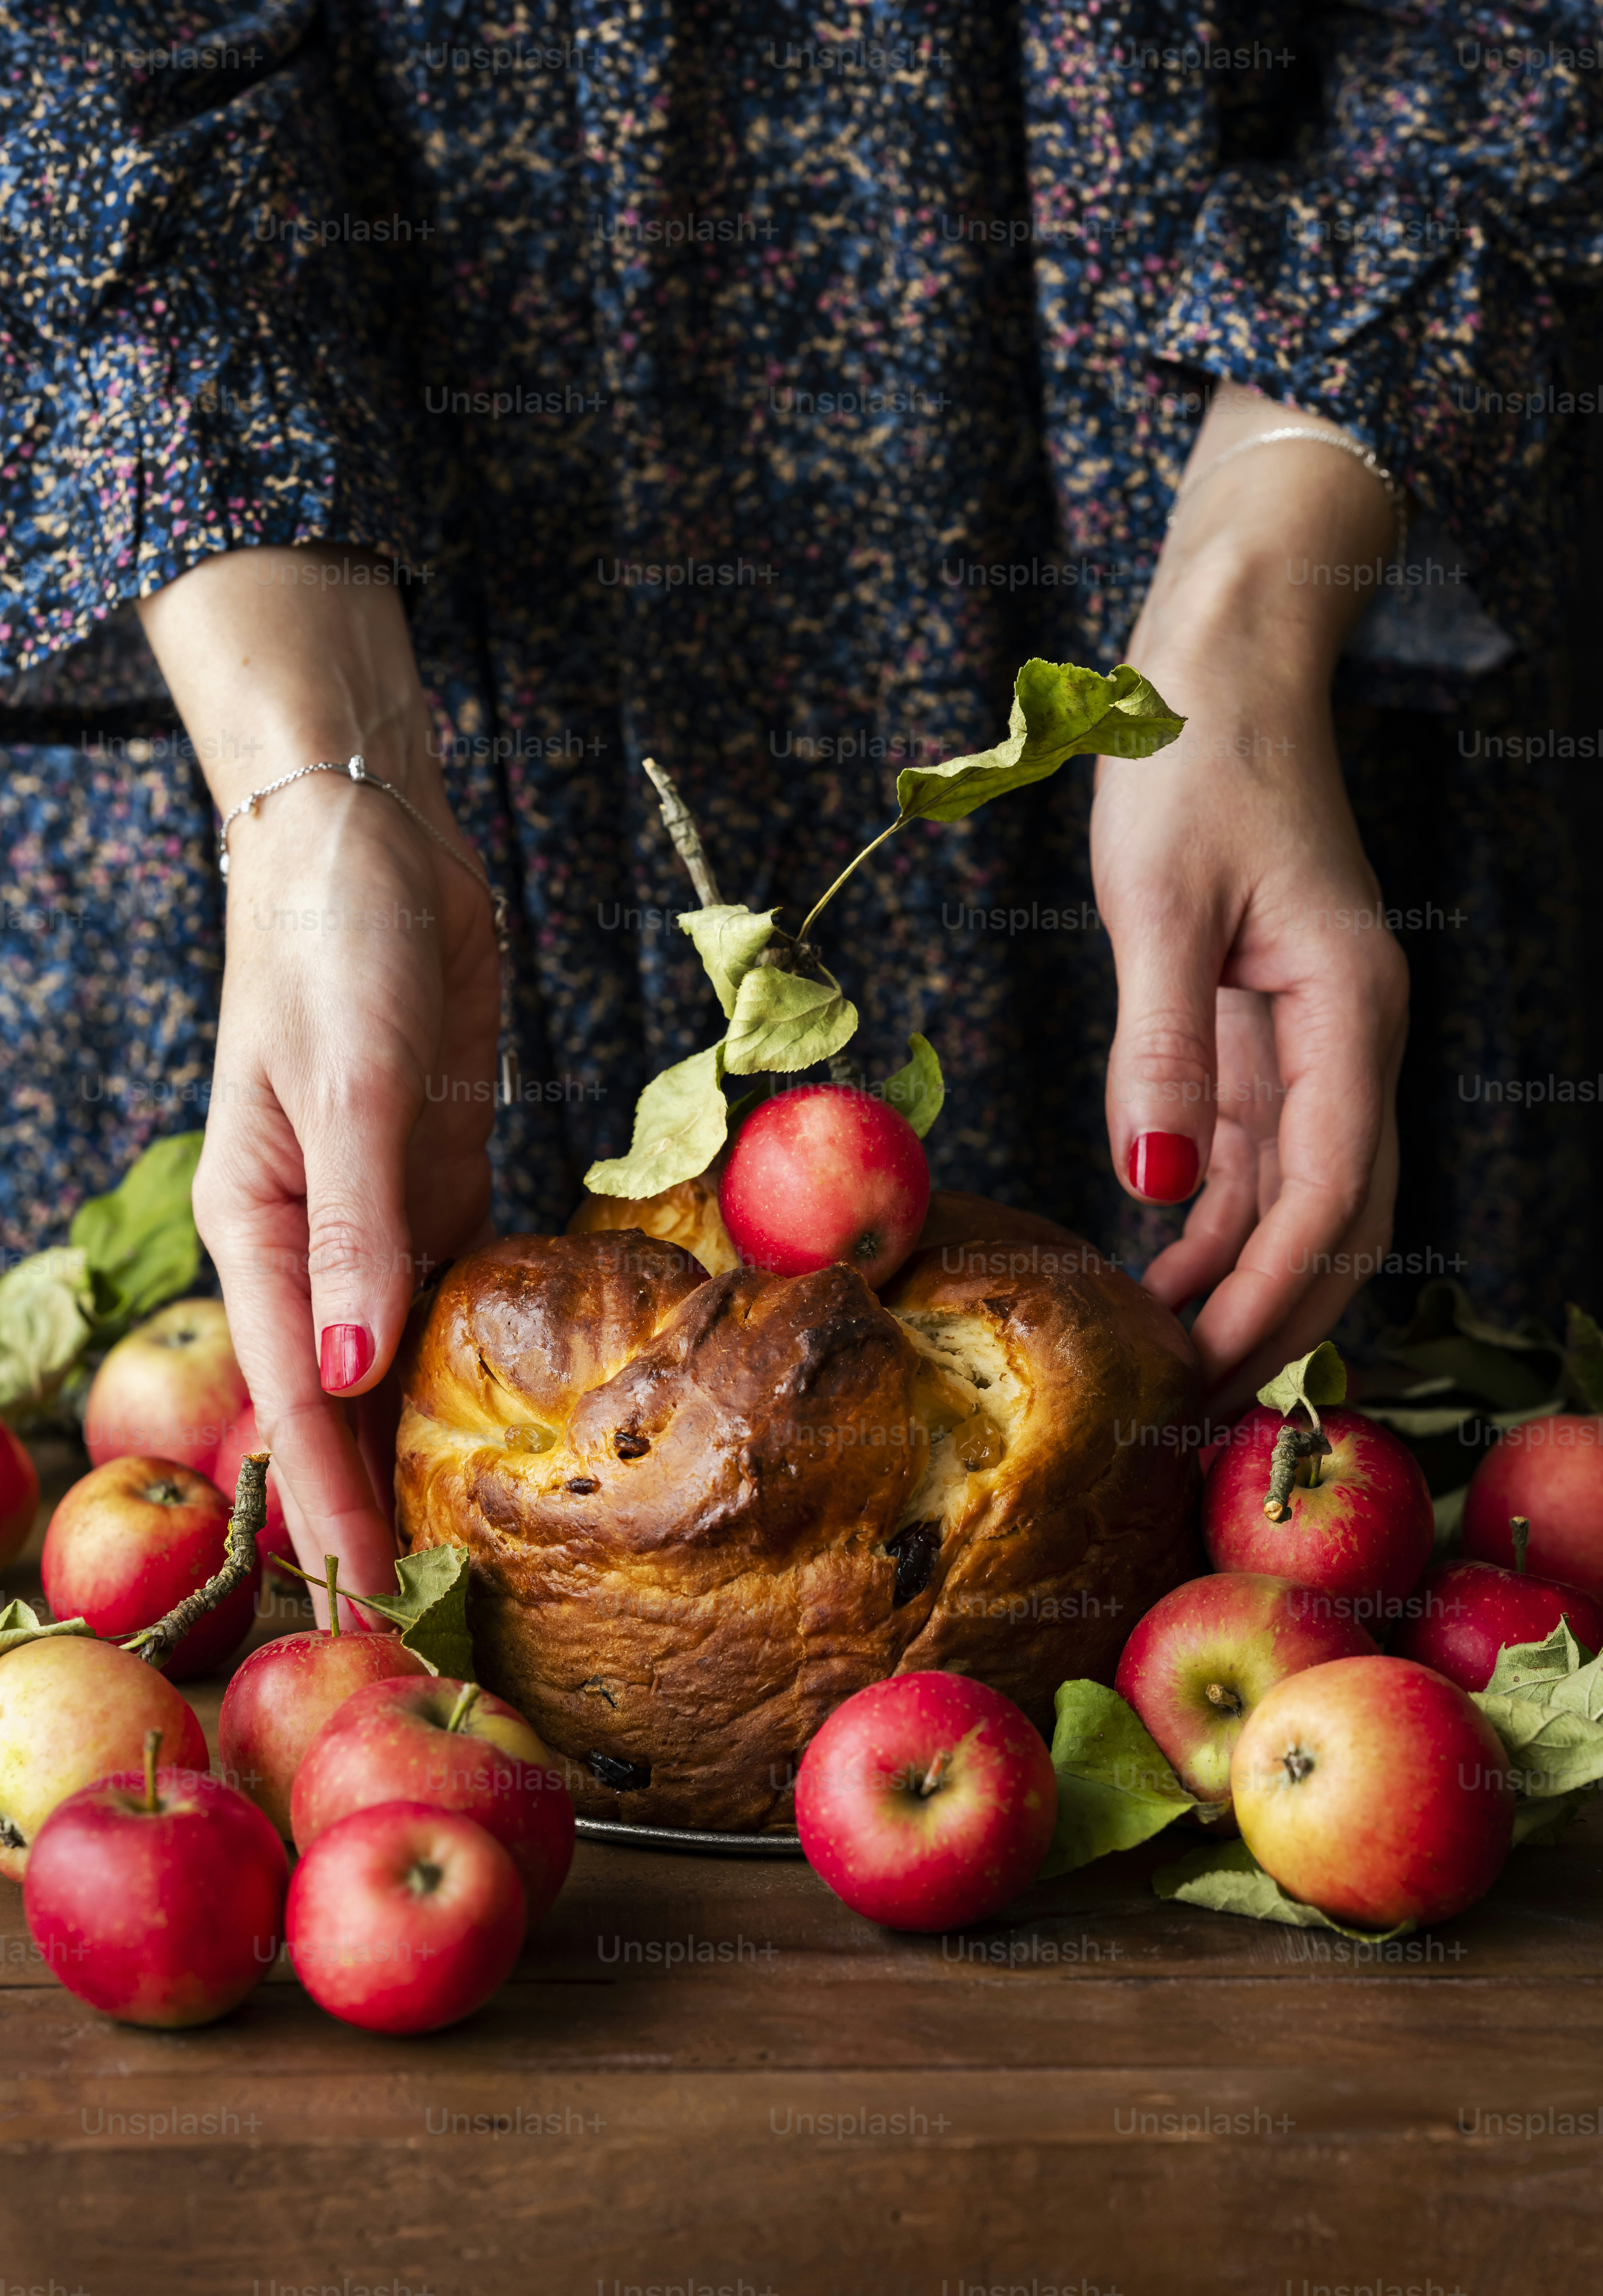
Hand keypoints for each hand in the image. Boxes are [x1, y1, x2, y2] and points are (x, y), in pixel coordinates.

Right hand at [138, 550, 500, 1618]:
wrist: (366, 843)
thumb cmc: (335, 941)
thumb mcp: (346, 1076)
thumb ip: (358, 1224)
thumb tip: (358, 1368)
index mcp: (259, 1229)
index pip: (302, 1400)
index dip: (334, 1507)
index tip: (373, 1606)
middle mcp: (312, 1243)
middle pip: (343, 1406)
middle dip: (373, 1511)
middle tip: (425, 1624)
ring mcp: (373, 1218)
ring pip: (396, 1366)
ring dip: (423, 1456)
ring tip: (470, 1556)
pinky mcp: (431, 1181)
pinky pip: (449, 1299)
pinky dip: (470, 1369)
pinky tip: (506, 1426)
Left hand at [1095, 386, 1408, 1407]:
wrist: (1223, 668)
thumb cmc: (1193, 763)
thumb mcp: (1162, 906)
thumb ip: (1163, 1048)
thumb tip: (1152, 1185)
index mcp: (1345, 1010)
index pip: (1325, 1193)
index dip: (1270, 1292)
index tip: (1204, 1364)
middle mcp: (1349, 1035)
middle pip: (1337, 1214)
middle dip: (1276, 1310)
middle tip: (1193, 1393)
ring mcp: (1315, 1032)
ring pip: (1301, 1191)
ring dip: (1247, 1273)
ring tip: (1173, 1347)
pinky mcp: (1270, 1021)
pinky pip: (1258, 1144)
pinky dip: (1219, 1210)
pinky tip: (1169, 1256)